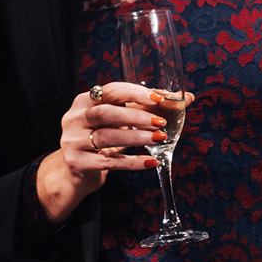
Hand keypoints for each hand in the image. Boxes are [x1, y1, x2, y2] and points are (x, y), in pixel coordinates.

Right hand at [36, 83, 181, 224]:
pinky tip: (151, 162)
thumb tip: (188, 97)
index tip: (158, 98)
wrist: (77, 171)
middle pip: (106, 113)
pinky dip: (132, 162)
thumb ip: (148, 107)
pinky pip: (109, 162)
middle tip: (161, 122)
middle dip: (136, 116)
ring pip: (106, 137)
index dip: (134, 93)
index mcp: (84, 101)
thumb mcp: (119, 120)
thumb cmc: (102, 137)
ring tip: (159, 138)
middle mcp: (75, 118)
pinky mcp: (78, 163)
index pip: (109, 90)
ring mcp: (73, 141)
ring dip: (136, 138)